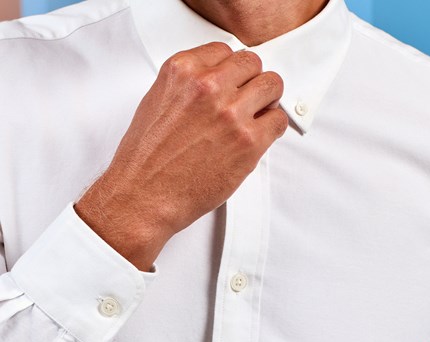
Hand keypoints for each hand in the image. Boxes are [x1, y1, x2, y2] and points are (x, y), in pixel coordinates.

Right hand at [75, 41, 287, 270]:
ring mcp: (231, 113)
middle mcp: (208, 87)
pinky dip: (273, 127)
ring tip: (255, 117)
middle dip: (251, 81)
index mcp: (182, 72)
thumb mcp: (156, 103)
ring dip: (267, 100)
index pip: (225, 50)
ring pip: (272, 86)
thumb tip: (214, 83)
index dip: (231, 70)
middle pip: (252, 64)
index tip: (233, 82)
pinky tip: (258, 137)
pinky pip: (278, 120)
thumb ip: (187, 86)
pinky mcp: (249, 141)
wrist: (144, 196)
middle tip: (247, 99)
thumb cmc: (146, 160)